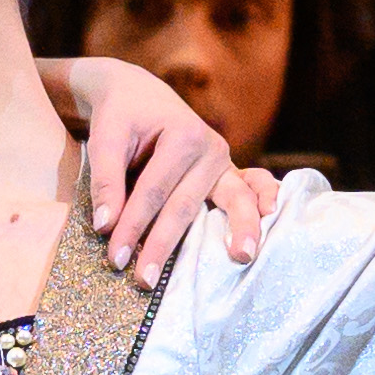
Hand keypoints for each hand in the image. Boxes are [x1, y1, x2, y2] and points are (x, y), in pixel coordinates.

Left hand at [38, 55, 284, 282]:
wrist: (140, 94)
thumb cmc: (122, 116)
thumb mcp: (106, 137)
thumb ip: (106, 180)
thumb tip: (106, 226)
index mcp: (183, 134)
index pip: (153, 191)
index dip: (132, 226)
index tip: (114, 259)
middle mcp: (211, 149)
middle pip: (186, 205)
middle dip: (163, 244)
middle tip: (145, 280)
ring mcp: (225, 162)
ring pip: (229, 201)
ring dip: (236, 230)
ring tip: (240, 259)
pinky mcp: (228, 175)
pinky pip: (249, 191)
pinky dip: (260, 208)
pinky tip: (268, 225)